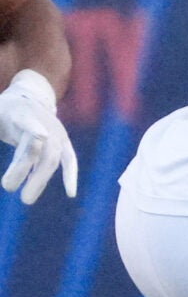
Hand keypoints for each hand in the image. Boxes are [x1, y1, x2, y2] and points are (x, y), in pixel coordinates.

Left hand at [0, 69, 74, 203]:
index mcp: (23, 113)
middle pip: (39, 149)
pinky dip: (70, 176)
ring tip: (26, 199)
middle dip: (24, 168)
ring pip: (52, 159)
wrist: (31, 97)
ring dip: (40, 179)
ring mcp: (58, 134)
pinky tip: (70, 193)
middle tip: (7, 187)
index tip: (41, 135)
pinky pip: (69, 161)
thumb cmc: (7, 110)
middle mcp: (45, 124)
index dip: (36, 128)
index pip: (30, 121)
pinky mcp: (64, 143)